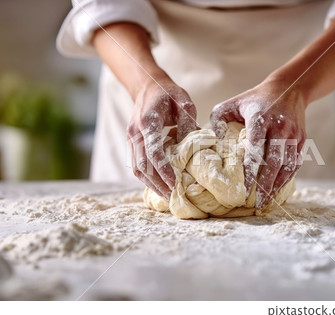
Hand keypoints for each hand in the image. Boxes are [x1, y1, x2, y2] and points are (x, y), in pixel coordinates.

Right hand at [127, 78, 196, 199]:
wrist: (147, 85)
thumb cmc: (168, 93)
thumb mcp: (184, 101)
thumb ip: (187, 122)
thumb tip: (190, 147)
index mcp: (147, 121)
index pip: (152, 151)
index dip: (163, 170)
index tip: (175, 183)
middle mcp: (135, 132)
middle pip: (141, 165)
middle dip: (157, 183)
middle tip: (173, 197)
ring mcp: (130, 138)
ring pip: (136, 168)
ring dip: (151, 184)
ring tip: (167, 195)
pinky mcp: (132, 143)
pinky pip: (136, 164)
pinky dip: (147, 177)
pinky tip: (160, 185)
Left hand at [210, 79, 305, 208]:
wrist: (289, 88)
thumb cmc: (254, 99)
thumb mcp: (232, 103)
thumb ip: (218, 119)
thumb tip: (214, 140)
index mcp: (260, 118)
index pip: (256, 149)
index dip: (251, 171)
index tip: (244, 188)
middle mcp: (280, 127)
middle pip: (274, 162)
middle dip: (266, 185)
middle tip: (257, 203)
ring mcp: (293, 134)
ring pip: (288, 165)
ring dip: (278, 185)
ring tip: (268, 201)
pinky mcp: (301, 139)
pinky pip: (296, 162)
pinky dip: (288, 178)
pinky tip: (278, 188)